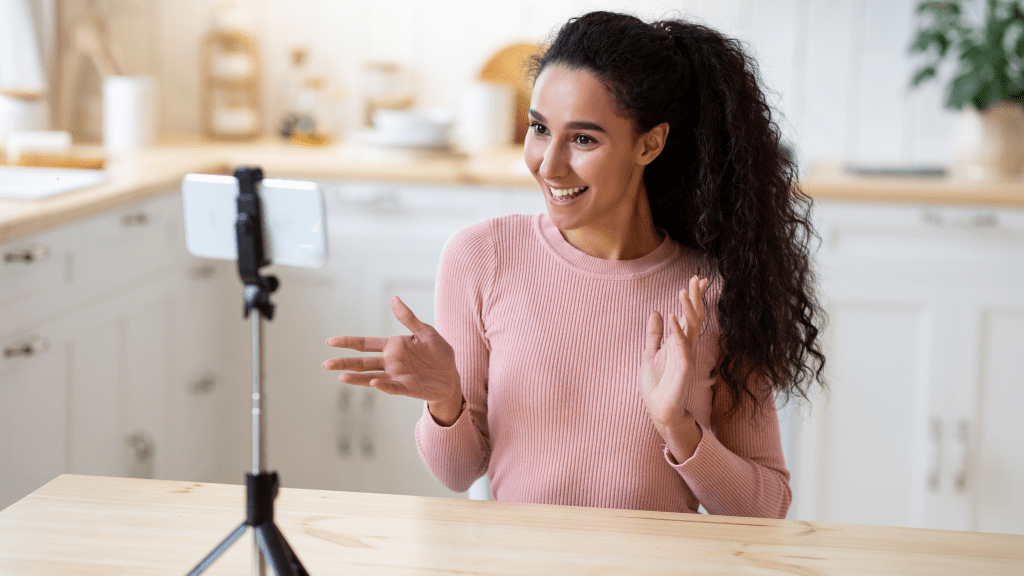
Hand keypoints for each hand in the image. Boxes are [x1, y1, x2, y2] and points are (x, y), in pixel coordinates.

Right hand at [323, 296, 463, 424]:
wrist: (452, 375)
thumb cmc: (439, 353)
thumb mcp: (425, 332)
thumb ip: (408, 318)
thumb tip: (394, 299)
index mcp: (392, 346)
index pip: (365, 343)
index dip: (348, 342)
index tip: (330, 341)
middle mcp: (390, 361)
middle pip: (362, 362)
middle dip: (344, 363)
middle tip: (326, 364)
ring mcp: (396, 375)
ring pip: (370, 376)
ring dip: (356, 377)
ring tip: (341, 376)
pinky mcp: (406, 388)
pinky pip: (391, 386)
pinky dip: (382, 385)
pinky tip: (373, 382)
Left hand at [639, 275, 708, 460]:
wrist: (659, 411)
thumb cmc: (657, 385)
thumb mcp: (650, 353)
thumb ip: (654, 334)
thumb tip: (656, 312)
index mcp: (680, 343)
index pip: (690, 316)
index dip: (694, 298)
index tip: (698, 280)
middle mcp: (686, 347)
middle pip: (695, 317)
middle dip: (696, 298)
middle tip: (698, 278)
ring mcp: (686, 357)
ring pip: (692, 328)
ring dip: (688, 309)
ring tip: (683, 291)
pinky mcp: (683, 369)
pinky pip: (682, 347)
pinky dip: (676, 331)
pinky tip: (671, 316)